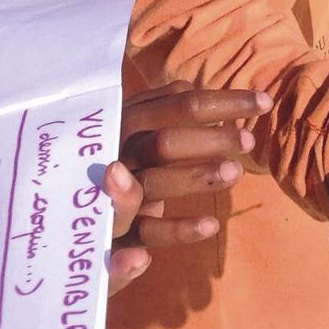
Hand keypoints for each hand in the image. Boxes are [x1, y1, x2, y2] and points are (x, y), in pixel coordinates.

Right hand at [105, 83, 272, 291]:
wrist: (64, 211)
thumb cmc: (110, 161)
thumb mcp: (131, 131)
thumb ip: (160, 111)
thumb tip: (203, 96)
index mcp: (124, 120)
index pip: (176, 103)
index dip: (221, 101)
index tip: (264, 101)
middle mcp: (115, 151)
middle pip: (164, 141)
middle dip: (210, 139)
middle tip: (249, 140)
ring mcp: (112, 193)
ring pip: (156, 182)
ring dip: (197, 177)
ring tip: (236, 173)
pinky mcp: (113, 231)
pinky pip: (148, 231)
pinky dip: (179, 229)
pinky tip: (211, 225)